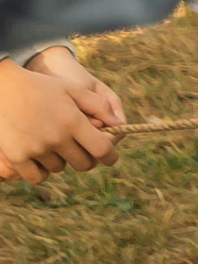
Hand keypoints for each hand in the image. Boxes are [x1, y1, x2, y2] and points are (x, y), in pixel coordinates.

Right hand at [0, 56, 119, 185]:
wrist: (2, 88)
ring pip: (59, 168)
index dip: (111, 156)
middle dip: (87, 158)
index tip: (111, 158)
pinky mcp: (16, 157)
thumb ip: (99, 106)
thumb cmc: (41, 86)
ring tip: (55, 147)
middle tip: (82, 150)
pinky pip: (36, 177)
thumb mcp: (73, 89)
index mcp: (73, 121)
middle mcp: (56, 137)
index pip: (101, 148)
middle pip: (83, 163)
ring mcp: (35, 149)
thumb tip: (120, 125)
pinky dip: (40, 172)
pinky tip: (41, 159)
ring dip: (61, 161)